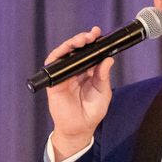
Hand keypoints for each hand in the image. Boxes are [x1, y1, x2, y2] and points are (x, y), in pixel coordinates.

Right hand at [44, 27, 114, 160]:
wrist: (80, 128)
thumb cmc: (92, 112)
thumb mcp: (103, 92)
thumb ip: (103, 76)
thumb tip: (108, 59)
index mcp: (88, 72)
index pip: (89, 52)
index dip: (93, 42)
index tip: (98, 34)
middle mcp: (75, 70)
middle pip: (76, 49)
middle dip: (83, 39)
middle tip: (91, 35)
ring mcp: (64, 75)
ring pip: (64, 53)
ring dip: (71, 44)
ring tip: (81, 40)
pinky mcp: (54, 81)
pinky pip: (53, 64)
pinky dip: (58, 55)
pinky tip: (66, 50)